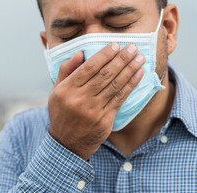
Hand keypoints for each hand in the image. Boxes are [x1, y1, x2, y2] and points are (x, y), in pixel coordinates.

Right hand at [48, 43, 144, 159]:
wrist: (66, 144)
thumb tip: (79, 53)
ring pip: (115, 85)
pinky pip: (120, 99)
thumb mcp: (55, 92)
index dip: (104, 55)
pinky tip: (138, 75)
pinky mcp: (105, 120)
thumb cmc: (61, 114)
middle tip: (133, 47)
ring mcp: (93, 111)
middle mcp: (79, 99)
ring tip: (140, 58)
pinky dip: (130, 85)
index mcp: (66, 90)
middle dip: (121, 59)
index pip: (88, 68)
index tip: (115, 45)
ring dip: (130, 70)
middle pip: (104, 75)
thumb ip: (66, 71)